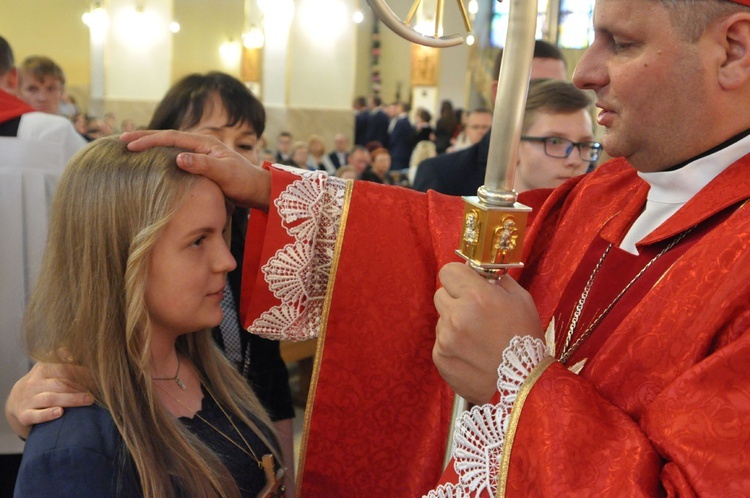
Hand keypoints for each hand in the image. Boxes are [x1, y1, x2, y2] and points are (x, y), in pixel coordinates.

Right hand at [5, 362, 92, 438]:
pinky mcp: (24, 415)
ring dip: (71, 399)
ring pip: (50, 398)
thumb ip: (63, 358)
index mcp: (42, 369)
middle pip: (60, 383)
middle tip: (97, 390)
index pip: (63, 368)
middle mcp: (34, 383)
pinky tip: (60, 412)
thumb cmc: (42, 382)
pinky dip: (47, 414)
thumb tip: (78, 350)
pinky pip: (35, 415)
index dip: (82, 372)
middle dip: (80, 386)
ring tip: (88, 400)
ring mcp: (28, 399)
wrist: (16, 400)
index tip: (97, 376)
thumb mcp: (49, 366)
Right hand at [121, 130, 271, 210]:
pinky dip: (160, 158)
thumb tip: (178, 158)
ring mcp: (200, 155)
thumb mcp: (225, 174)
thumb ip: (204, 165)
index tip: (130, 145)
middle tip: (120, 141)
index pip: (171, 138)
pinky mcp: (199, 165)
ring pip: (169, 147)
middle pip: (167, 138)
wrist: (257, 190)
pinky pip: (174, 158)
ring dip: (150, 146)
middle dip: (143, 138)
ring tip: (129, 148)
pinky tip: (149, 164)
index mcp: (204, 143)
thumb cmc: (244, 182)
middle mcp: (200, 145)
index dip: (149, 140)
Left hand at [433, 263, 542, 404]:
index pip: (448, 271)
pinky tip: (473, 355)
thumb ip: (499, 281)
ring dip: (454, 324)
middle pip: (441, 294)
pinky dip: (453, 345)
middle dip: (455, 299)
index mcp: (477, 297)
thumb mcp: (522, 301)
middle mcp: (456, 315)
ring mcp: (445, 338)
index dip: (459, 277)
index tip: (467, 285)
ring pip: (441, 319)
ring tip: (478, 340)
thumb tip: (484, 274)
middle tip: (475, 313)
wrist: (523, 387)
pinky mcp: (440, 358)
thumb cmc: (526, 342)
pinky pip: (440, 342)